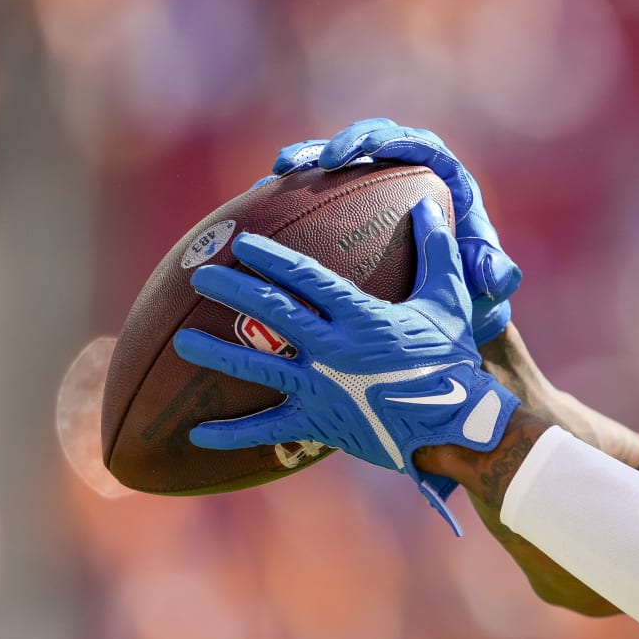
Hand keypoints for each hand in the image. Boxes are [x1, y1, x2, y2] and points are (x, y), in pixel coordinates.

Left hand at [173, 198, 519, 534]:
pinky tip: (197, 433)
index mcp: (361, 317)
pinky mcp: (321, 423)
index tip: (242, 243)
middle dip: (234, 291)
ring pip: (259, 367)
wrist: (458, 425)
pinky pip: (270, 429)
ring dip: (217, 354)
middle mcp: (334, 350)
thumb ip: (435, 252)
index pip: (307, 279)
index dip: (272, 259)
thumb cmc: (454, 361)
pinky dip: (234, 433)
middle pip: (273, 314)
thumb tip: (424, 204)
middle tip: (200, 277)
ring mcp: (323, 388)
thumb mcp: (447, 301)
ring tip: (180, 343)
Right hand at [268, 117, 522, 344]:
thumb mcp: (485, 283)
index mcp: (447, 180)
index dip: (395, 140)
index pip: (422, 146)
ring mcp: (375, 186)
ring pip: (340, 158)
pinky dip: (291, 187)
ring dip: (309, 157)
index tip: (372, 149)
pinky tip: (262, 196)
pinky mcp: (347, 203)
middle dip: (348, 142)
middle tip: (324, 160)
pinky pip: (316, 186)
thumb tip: (499, 273)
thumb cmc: (469, 285)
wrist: (448, 300)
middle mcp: (409, 174)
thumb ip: (494, 275)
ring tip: (281, 170)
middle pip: (376, 140)